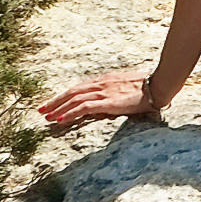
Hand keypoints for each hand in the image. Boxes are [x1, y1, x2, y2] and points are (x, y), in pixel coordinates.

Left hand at [40, 70, 164, 127]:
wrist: (159, 85)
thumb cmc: (148, 86)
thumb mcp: (127, 85)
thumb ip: (115, 91)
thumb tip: (107, 100)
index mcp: (105, 80)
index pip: (79, 87)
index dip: (64, 95)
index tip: (52, 103)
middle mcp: (101, 84)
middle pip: (72, 92)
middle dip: (55, 102)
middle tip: (41, 110)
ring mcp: (103, 92)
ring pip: (74, 100)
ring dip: (58, 109)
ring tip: (47, 117)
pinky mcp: (107, 102)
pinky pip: (83, 108)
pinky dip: (70, 113)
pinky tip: (60, 121)